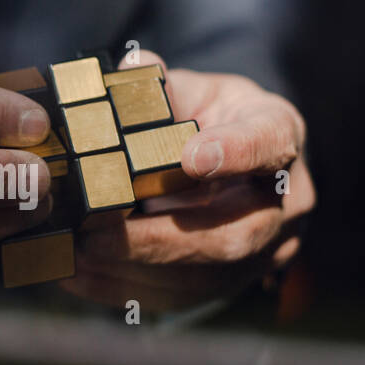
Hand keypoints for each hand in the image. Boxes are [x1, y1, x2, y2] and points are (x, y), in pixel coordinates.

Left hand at [62, 50, 314, 310]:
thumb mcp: (195, 88)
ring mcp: (266, 250)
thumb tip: (132, 67)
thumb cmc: (212, 116)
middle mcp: (287, 201)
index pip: (268, 143)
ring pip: (207, 276)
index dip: (234, 153)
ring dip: (134, 270)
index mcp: (279, 134)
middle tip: (97, 234)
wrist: (238, 156)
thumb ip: (162, 84)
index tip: (192, 157)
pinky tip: (78, 277)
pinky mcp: (233, 281)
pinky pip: (183, 297)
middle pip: (234, 233)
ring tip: (76, 257)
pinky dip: (125, 289)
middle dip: (160, 240)